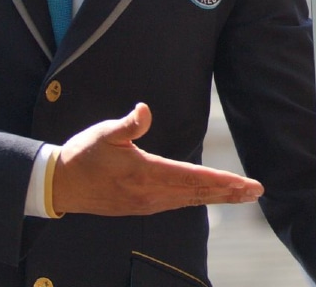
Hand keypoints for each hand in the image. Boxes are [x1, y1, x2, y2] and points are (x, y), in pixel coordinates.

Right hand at [51, 103, 262, 215]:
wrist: (59, 185)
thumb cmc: (83, 155)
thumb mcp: (103, 134)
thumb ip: (128, 125)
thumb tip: (145, 110)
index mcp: (145, 174)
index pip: (192, 177)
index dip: (220, 180)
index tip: (243, 183)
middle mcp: (150, 194)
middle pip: (198, 193)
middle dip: (229, 192)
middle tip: (256, 191)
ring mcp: (147, 204)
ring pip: (190, 200)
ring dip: (218, 197)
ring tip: (241, 194)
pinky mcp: (141, 207)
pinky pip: (178, 203)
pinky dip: (199, 199)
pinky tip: (210, 196)